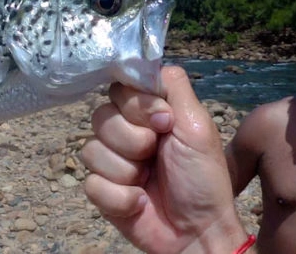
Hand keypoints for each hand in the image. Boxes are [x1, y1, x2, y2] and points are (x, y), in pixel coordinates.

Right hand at [81, 66, 249, 253]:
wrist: (199, 231)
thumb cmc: (204, 179)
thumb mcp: (197, 125)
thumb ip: (173, 87)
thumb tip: (144, 63)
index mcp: (146, 114)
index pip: (118, 89)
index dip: (136, 105)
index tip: (163, 121)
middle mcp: (124, 133)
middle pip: (101, 117)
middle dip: (132, 139)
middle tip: (156, 154)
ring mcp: (110, 163)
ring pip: (92, 150)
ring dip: (126, 170)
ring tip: (147, 182)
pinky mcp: (101, 192)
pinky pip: (91, 183)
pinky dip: (119, 197)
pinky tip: (139, 203)